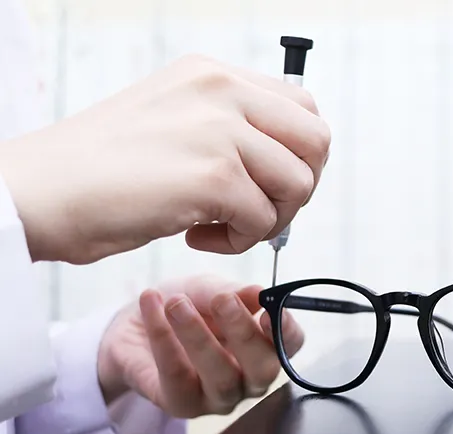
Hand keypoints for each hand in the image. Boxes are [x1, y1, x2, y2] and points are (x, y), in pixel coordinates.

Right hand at [0, 54, 329, 263]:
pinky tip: (198, 238)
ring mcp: (220, 130)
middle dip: (299, 186)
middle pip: (316, 141)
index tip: (269, 183)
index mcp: (214, 75)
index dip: (298, 154)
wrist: (40, 191)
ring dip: (270, 219)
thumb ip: (229, 128)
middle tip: (261, 210)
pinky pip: (264, 221)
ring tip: (224, 227)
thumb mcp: (174, 121)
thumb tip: (284, 162)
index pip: (302, 107)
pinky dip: (239, 241)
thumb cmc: (102, 169)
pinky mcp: (214, 175)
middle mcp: (223, 91)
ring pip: (299, 184)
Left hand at [97, 275, 304, 417]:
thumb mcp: (207, 289)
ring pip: (222, 378)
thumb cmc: (185, 306)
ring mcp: (217, 397)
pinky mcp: (181, 404)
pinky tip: (152, 307)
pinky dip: (164, 339)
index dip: (286, 331)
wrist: (133, 325)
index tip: (267, 311)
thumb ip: (231, 291)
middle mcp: (248, 378)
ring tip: (176, 303)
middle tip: (222, 301)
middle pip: (262, 369)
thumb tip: (259, 292)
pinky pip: (176, 376)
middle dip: (244, 333)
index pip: (290, 345)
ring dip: (198, 336)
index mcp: (265, 345)